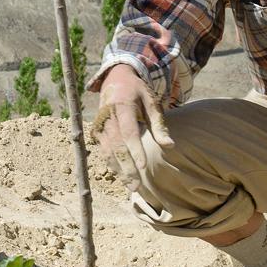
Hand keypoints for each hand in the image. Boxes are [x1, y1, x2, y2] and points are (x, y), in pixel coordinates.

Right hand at [94, 67, 172, 186]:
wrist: (115, 80)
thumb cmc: (138, 92)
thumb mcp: (152, 102)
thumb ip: (160, 125)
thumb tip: (170, 146)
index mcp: (122, 106)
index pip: (128, 132)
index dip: (135, 150)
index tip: (143, 165)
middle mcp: (107, 117)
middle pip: (116, 147)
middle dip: (126, 168)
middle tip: (137, 186)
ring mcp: (100, 126)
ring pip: (108, 153)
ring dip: (119, 171)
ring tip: (132, 187)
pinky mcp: (97, 133)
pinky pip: (104, 152)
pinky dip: (113, 166)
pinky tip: (123, 178)